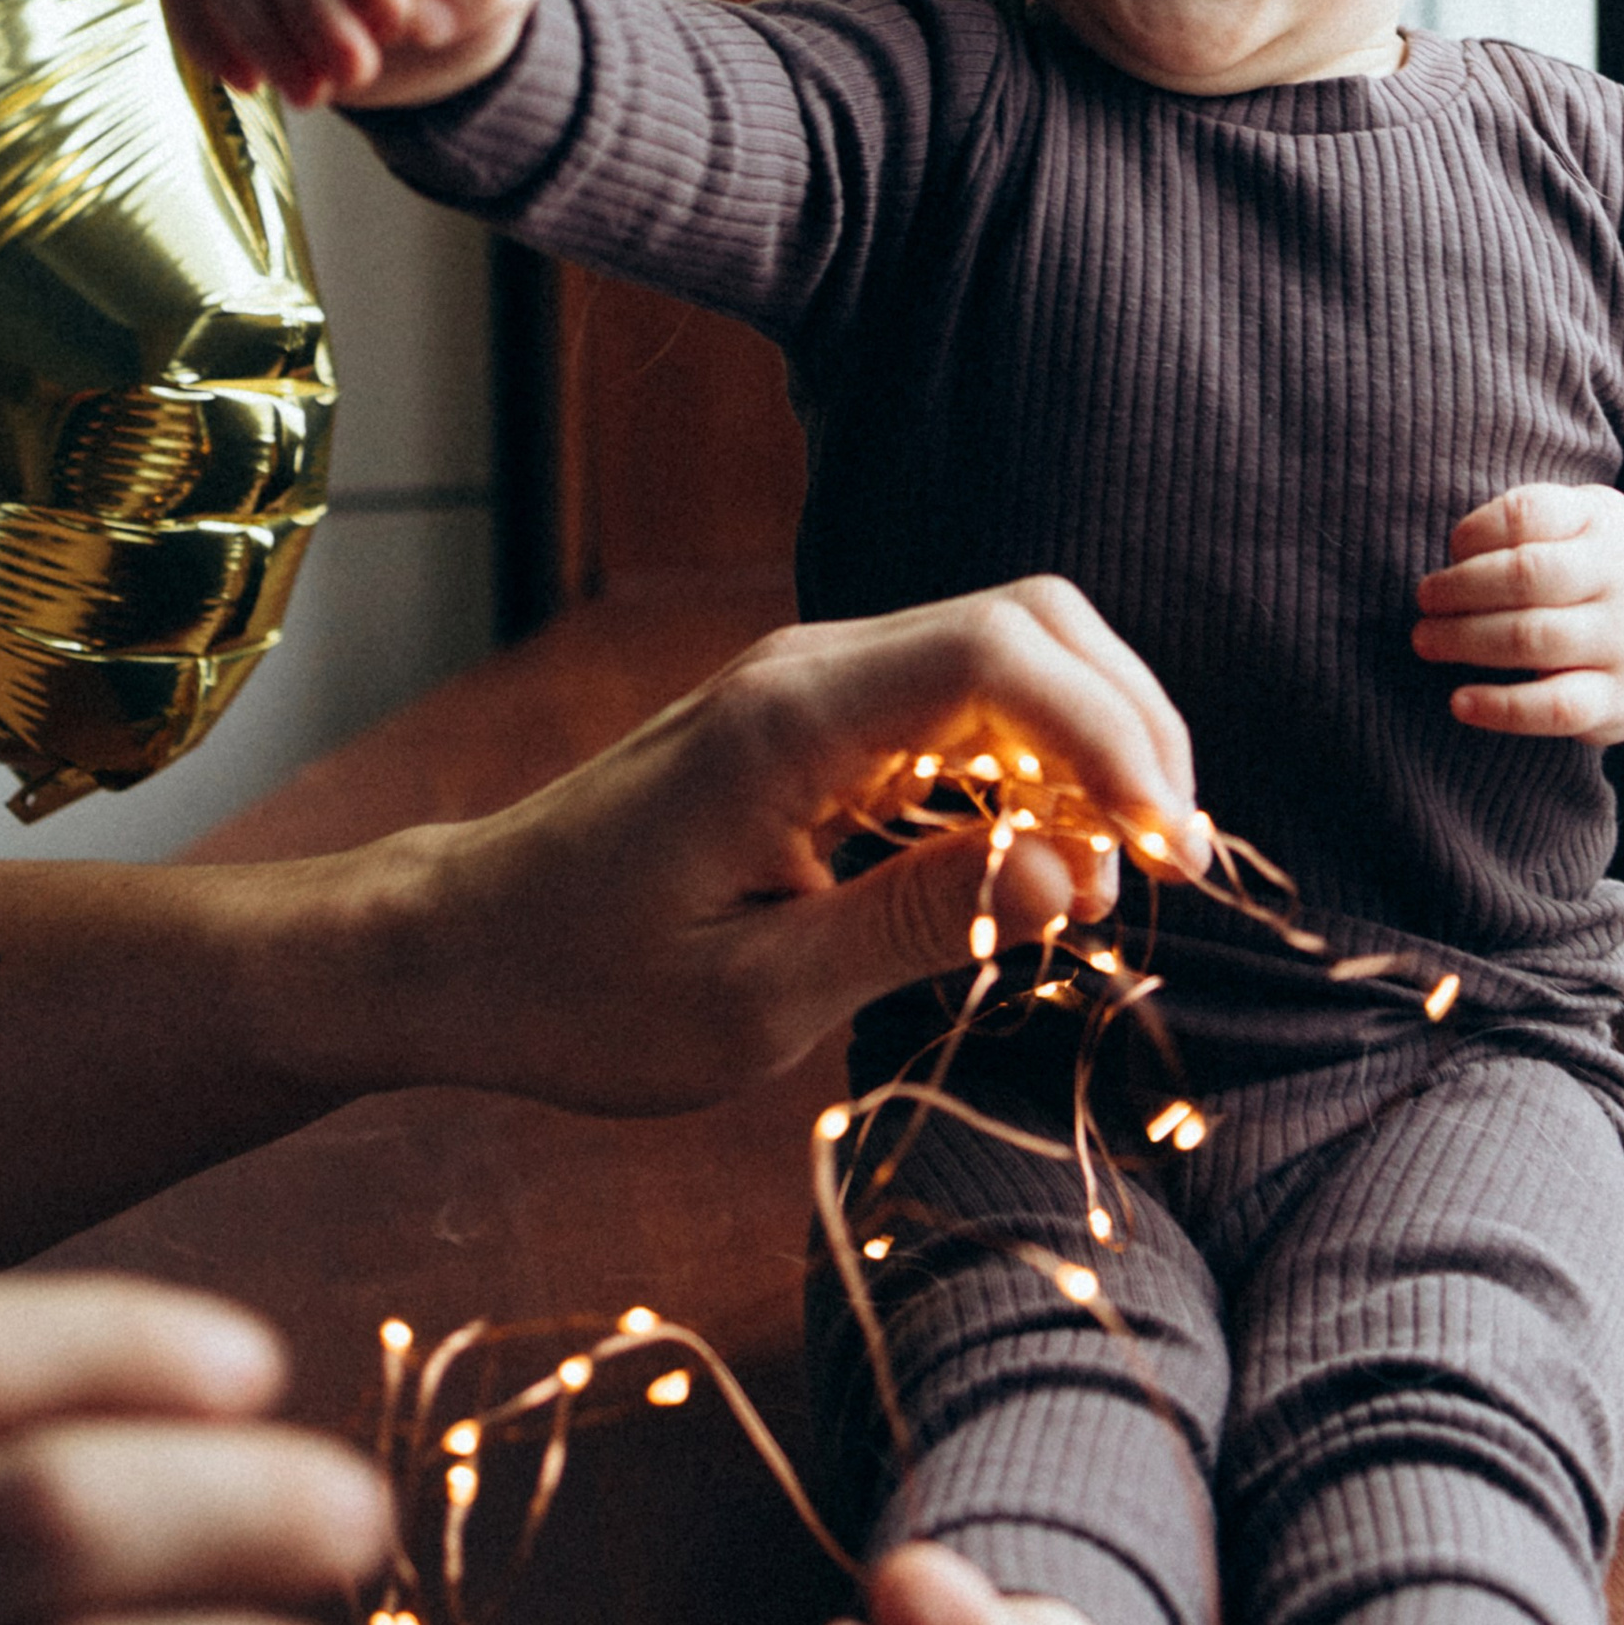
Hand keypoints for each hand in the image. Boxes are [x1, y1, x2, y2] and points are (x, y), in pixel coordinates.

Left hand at [331, 578, 1211, 1111]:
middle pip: (1034, 623)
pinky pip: (967, 705)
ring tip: (1115, 882)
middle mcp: (810, 671)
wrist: (452, 952)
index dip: (1111, 733)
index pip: (1000, 652)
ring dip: (1091, 748)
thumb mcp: (749, 1002)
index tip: (1163, 852)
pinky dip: (1037, 767)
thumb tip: (1075, 873)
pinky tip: (1045, 866)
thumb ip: (916, 924)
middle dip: (1130, 729)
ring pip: (1014, 653)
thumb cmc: (577, 992)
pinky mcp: (822, 724)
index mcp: (788, 720)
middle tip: (1171, 868)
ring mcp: (818, 687)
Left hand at [1412, 485, 1623, 747]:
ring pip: (1531, 638)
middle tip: (1426, 600)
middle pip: (1525, 575)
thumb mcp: (1581, 525)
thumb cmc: (1597, 574)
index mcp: (1603, 522)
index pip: (1528, 514)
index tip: (1454, 549)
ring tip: (1427, 641)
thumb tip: (1458, 557)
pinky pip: (1554, 707)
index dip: (1476, 531)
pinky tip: (1460, 702)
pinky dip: (1500, 707)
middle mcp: (1621, 576)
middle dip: (1460, 588)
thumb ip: (1526, 525)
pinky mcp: (1617, 699)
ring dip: (1464, 640)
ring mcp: (1623, 640)